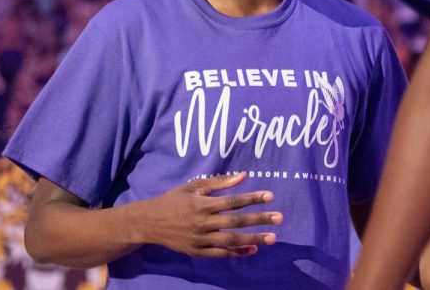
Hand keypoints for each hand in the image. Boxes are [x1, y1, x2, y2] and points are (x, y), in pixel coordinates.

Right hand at [134, 171, 281, 257]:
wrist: (150, 222)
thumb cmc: (173, 200)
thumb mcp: (193, 186)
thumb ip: (219, 182)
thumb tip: (243, 175)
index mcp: (202, 204)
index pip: (233, 201)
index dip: (252, 198)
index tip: (270, 196)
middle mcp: (203, 223)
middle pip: (236, 221)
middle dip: (259, 220)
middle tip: (279, 218)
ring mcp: (201, 240)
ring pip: (231, 240)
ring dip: (253, 239)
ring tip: (272, 238)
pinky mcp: (197, 252)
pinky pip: (221, 254)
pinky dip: (237, 253)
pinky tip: (252, 250)